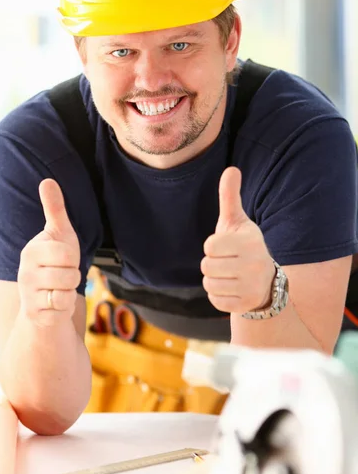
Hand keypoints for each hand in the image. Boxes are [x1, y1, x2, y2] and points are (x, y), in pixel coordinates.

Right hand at [18, 179, 80, 326]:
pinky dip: (65, 307)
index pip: (67, 253)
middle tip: (62, 274)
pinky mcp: (35, 315)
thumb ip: (55, 209)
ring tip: (59, 288)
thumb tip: (47, 181)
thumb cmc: (56, 261)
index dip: (72, 257)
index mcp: (31, 251)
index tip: (63, 258)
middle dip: (73, 275)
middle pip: (70, 274)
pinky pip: (63, 310)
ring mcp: (28, 296)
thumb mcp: (60, 234)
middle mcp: (25, 273)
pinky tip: (55, 304)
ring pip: (66, 293)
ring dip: (70, 291)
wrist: (45, 298)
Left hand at [201, 167, 274, 313]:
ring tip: (230, 275)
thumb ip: (230, 196)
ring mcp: (252, 286)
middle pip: (206, 266)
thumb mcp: (237, 221)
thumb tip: (231, 168)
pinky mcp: (246, 304)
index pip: (209, 246)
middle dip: (212, 264)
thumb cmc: (244, 246)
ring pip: (209, 284)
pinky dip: (218, 296)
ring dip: (214, 280)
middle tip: (227, 262)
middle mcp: (254, 264)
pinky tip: (232, 289)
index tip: (226, 247)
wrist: (266, 281)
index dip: (212, 246)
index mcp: (250, 241)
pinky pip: (215, 300)